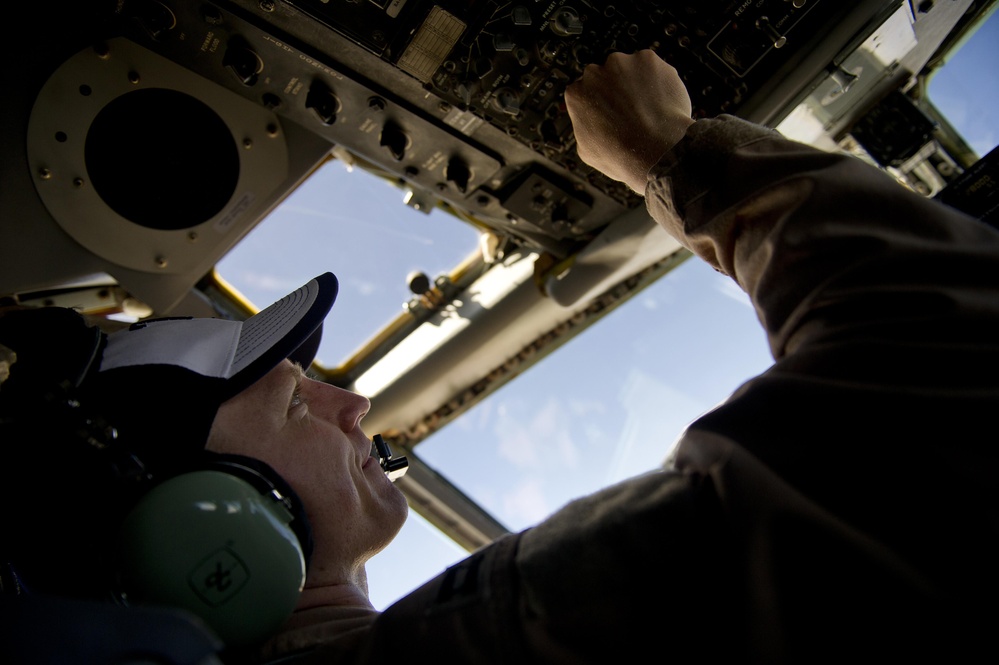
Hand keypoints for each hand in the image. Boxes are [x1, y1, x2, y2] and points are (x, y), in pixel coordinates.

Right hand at [565, 50, 694, 193]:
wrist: (659, 152)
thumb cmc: (623, 156)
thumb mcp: (586, 149)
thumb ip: (584, 125)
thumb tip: (588, 121)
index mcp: (576, 93)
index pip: (582, 90)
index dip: (595, 101)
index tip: (604, 109)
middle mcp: (595, 73)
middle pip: (603, 75)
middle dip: (613, 89)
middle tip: (626, 110)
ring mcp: (623, 63)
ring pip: (627, 68)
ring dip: (633, 82)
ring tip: (644, 107)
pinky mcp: (649, 60)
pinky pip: (651, 67)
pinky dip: (655, 79)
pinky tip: (657, 100)